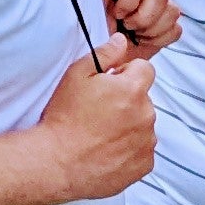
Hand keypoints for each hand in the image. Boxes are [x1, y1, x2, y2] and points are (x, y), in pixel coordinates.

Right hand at [33, 37, 160, 201]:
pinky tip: (107, 149)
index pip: (145, 69)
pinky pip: (143, 149)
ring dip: (130, 125)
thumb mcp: (77, 75)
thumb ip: (104, 54)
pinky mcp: (144, 164)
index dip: (126, 73)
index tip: (110, 84)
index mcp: (132, 89)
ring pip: (144, 124)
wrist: (58, 162)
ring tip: (101, 133)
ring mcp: (147, 142)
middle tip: (100, 111)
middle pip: (144, 98)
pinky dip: (130, 149)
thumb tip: (121, 41)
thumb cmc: (64, 118)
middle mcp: (146, 115)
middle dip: (127, 100)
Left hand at [98, 0, 180, 54]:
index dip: (128, 0)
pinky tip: (145, 40)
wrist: (111, 56)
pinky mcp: (170, 24)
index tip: (116, 14)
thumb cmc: (101, 28)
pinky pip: (176, 29)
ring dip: (151, 29)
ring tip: (135, 34)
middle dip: (143, 17)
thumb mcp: (97, 8)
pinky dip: (160, 40)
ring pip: (173, 10)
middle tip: (127, 26)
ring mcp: (161, 6)